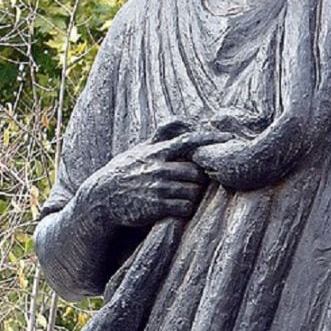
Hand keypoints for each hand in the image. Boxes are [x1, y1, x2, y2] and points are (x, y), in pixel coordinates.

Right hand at [80, 121, 228, 227]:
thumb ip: (162, 137)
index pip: (189, 140)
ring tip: (183, 196)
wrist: (102, 197)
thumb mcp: (140, 150)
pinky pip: (185, 208)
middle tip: (196, 184)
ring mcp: (158, 187)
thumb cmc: (125, 172)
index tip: (228, 140)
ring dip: (193, 195)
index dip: (210, 140)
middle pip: (197, 172)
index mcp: (157, 151)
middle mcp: (159, 167)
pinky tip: (178, 207)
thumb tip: (181, 122)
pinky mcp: (156, 206)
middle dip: (201, 179)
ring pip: (194, 191)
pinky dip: (186, 209)